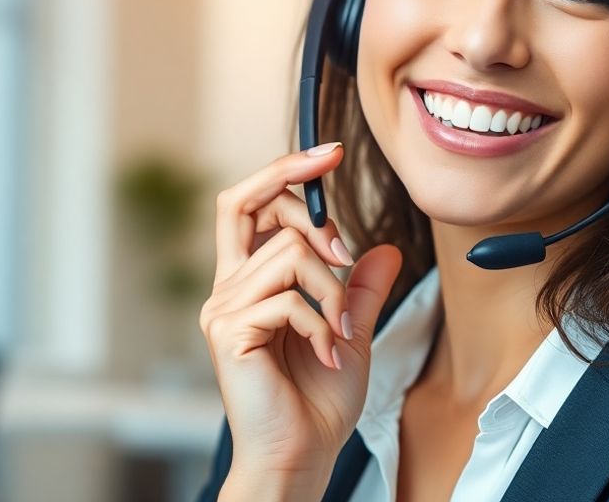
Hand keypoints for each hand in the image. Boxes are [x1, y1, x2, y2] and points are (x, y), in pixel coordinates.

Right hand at [199, 142, 402, 491]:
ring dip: (332, 290)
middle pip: (256, 206)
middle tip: (346, 258)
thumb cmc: (318, 401)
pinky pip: (287, 299)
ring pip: (289, 253)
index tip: (331, 153)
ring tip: (339, 332)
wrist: (302, 455)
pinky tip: (326, 352)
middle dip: (312, 216)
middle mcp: (227, 288)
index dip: (285, 171)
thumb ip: (361, 290)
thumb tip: (384, 249)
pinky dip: (321, 323)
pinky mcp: (229, 333)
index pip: (250, 203)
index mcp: (248, 280)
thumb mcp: (351, 331)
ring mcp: (224, 309)